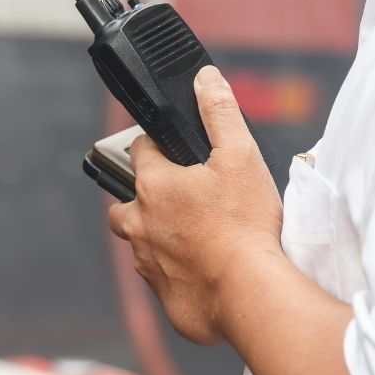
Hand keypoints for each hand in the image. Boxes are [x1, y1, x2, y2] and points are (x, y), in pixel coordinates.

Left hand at [108, 65, 282, 344]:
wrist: (249, 293)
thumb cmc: (245, 224)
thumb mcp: (239, 156)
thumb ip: (219, 113)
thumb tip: (205, 78)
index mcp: (153, 185)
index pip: (139, 150)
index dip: (156, 145)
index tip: (173, 149)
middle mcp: (140, 224)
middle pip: (125, 201)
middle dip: (142, 196)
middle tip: (179, 197)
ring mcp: (148, 263)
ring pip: (140, 241)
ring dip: (157, 235)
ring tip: (192, 234)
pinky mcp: (163, 296)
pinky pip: (160, 276)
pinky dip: (175, 269)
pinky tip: (202, 268)